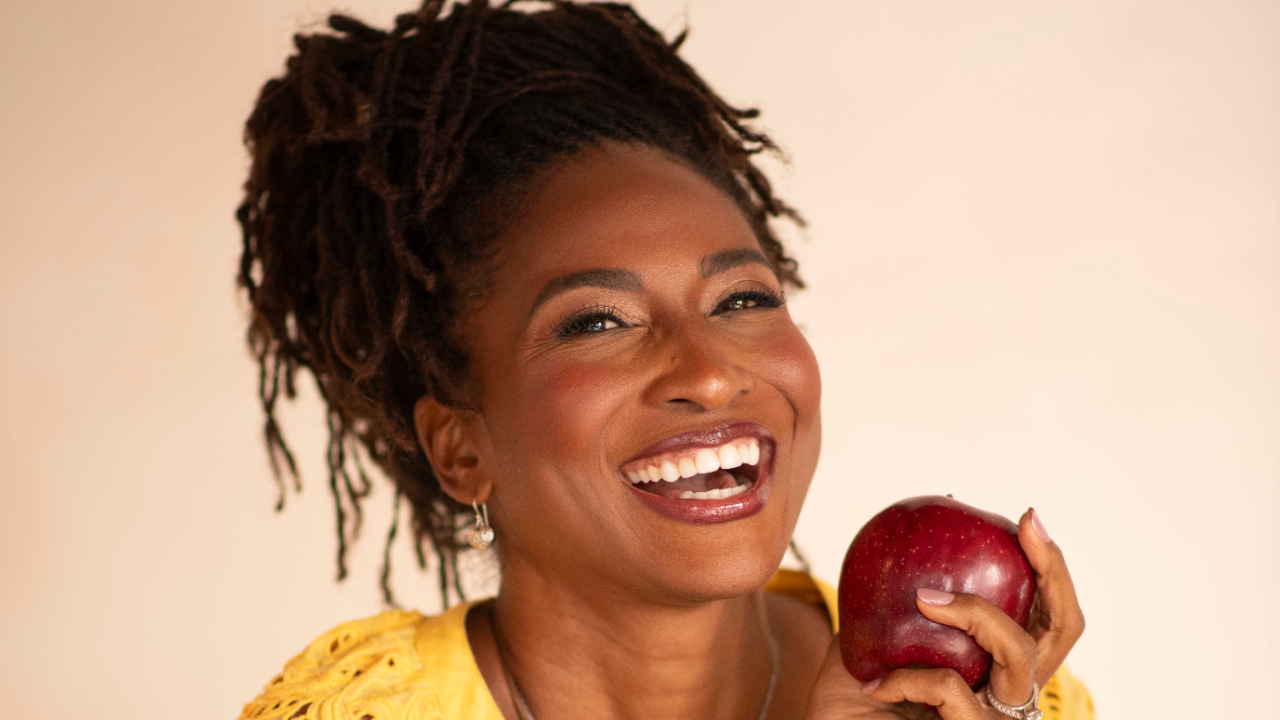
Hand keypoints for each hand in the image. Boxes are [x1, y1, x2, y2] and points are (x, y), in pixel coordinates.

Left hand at [803, 508, 1084, 719]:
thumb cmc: (853, 710)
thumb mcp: (870, 649)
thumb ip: (885, 608)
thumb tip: (890, 545)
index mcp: (993, 672)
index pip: (1045, 619)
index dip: (1050, 569)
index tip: (1028, 519)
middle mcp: (1010, 698)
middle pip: (1063, 631)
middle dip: (1052, 571)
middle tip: (1025, 528)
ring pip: (1017, 651)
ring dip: (973, 613)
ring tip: (924, 598)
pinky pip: (952, 689)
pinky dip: (909, 679)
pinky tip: (875, 686)